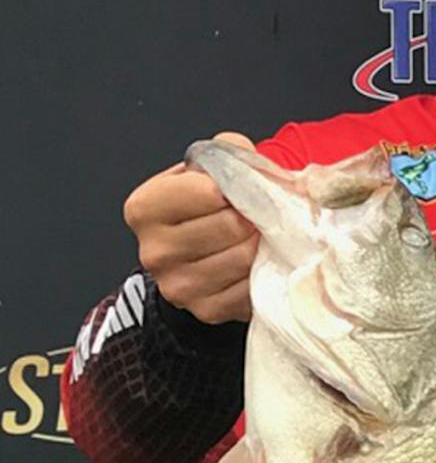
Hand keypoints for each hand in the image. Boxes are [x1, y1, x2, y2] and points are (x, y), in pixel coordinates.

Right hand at [122, 132, 258, 322]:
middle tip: (256, 216)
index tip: (239, 191)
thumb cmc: (208, 205)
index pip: (206, 192)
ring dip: (261, 246)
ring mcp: (177, 285)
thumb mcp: (209, 170)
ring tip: (257, 237)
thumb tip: (250, 161)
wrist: (204, 253)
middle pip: (228, 226)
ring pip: (242, 258)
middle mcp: (153, 250)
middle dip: (253, 217)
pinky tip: (256, 263)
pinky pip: (250, 289)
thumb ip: (228, 152)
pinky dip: (262, 273)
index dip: (235, 188)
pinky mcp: (205, 310)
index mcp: (145, 207)